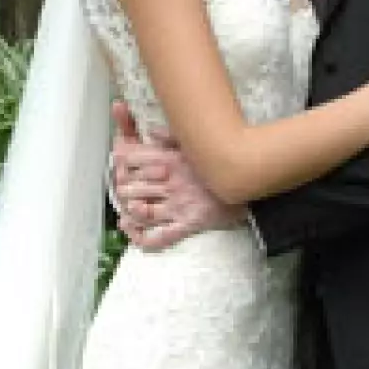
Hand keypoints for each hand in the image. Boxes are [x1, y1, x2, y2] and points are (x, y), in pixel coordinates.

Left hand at [110, 101, 242, 248]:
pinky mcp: (189, 223)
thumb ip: (171, 135)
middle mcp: (172, 181)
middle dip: (122, 187)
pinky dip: (142, 236)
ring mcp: (180, 204)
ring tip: (126, 206)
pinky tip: (132, 231)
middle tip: (122, 187)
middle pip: (132, 186)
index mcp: (171, 158)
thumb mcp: (196, 142)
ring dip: (129, 210)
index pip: (133, 159)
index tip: (119, 163)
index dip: (121, 161)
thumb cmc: (221, 161)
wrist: (249, 181)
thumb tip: (150, 132)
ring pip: (142, 211)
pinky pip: (162, 236)